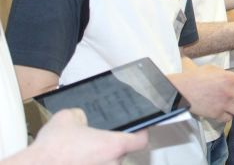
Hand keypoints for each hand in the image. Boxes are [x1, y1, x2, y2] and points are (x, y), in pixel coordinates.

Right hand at [30, 108, 147, 164]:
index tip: (138, 129)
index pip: (141, 140)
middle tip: (95, 143)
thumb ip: (83, 115)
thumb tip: (82, 119)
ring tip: (81, 155)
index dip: (140, 132)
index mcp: (113, 145)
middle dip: (109, 148)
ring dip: (98, 160)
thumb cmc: (51, 150)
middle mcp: (112, 164)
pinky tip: (74, 162)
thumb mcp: (68, 117)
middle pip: (121, 154)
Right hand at [169, 63, 233, 122]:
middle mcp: (230, 92)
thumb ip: (228, 76)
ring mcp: (224, 105)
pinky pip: (229, 118)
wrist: (181, 89)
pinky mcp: (216, 114)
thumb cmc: (197, 77)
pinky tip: (227, 111)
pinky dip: (230, 116)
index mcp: (231, 79)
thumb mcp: (215, 70)